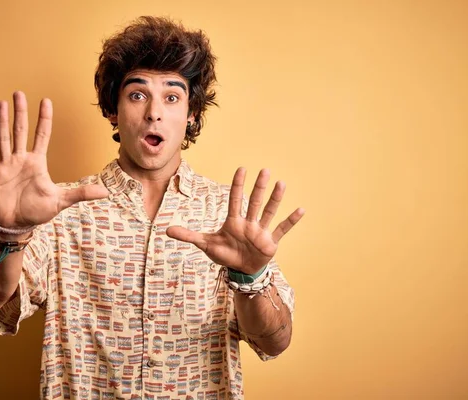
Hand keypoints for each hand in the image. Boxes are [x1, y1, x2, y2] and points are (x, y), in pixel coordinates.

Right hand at [0, 91, 108, 228]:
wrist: (16, 225)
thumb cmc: (37, 211)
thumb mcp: (61, 201)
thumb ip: (81, 194)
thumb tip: (106, 193)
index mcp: (36, 162)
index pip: (42, 135)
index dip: (44, 119)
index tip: (45, 100)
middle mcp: (20, 159)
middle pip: (21, 131)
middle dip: (20, 112)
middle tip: (19, 93)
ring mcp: (5, 165)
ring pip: (3, 138)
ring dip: (2, 121)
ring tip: (1, 103)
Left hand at [166, 168, 303, 274]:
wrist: (241, 269)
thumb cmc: (225, 254)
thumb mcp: (205, 244)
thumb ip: (189, 236)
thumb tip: (166, 230)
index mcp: (233, 221)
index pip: (235, 200)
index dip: (238, 185)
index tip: (242, 169)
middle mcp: (248, 223)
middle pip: (253, 202)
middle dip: (259, 187)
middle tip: (265, 170)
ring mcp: (260, 231)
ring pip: (268, 212)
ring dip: (275, 199)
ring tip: (281, 183)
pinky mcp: (270, 242)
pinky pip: (282, 229)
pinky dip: (291, 221)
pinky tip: (301, 209)